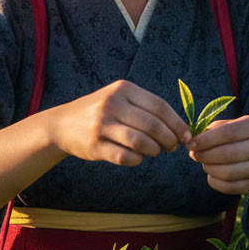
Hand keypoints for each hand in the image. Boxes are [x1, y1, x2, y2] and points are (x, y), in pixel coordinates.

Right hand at [46, 80, 191, 166]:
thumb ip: (146, 108)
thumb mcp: (120, 99)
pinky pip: (126, 157)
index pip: (160, 107)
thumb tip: (180, 128)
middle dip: (169, 139)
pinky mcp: (94, 146)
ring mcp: (101, 125)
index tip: (187, 136)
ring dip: (154, 150)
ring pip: (141, 142)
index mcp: (123, 89)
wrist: (62, 124)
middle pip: (153, 125)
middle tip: (172, 147)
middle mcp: (112, 104)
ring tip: (155, 151)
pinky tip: (137, 158)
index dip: (177, 124)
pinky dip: (138, 160)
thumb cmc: (102, 112)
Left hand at [187, 115, 248, 193]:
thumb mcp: (228, 125)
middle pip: (228, 154)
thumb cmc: (238, 137)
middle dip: (205, 155)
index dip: (206, 139)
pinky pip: (229, 187)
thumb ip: (210, 131)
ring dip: (209, 168)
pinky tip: (212, 174)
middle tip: (194, 154)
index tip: (191, 143)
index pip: (228, 132)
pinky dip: (214, 182)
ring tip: (204, 163)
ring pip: (228, 173)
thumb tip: (191, 143)